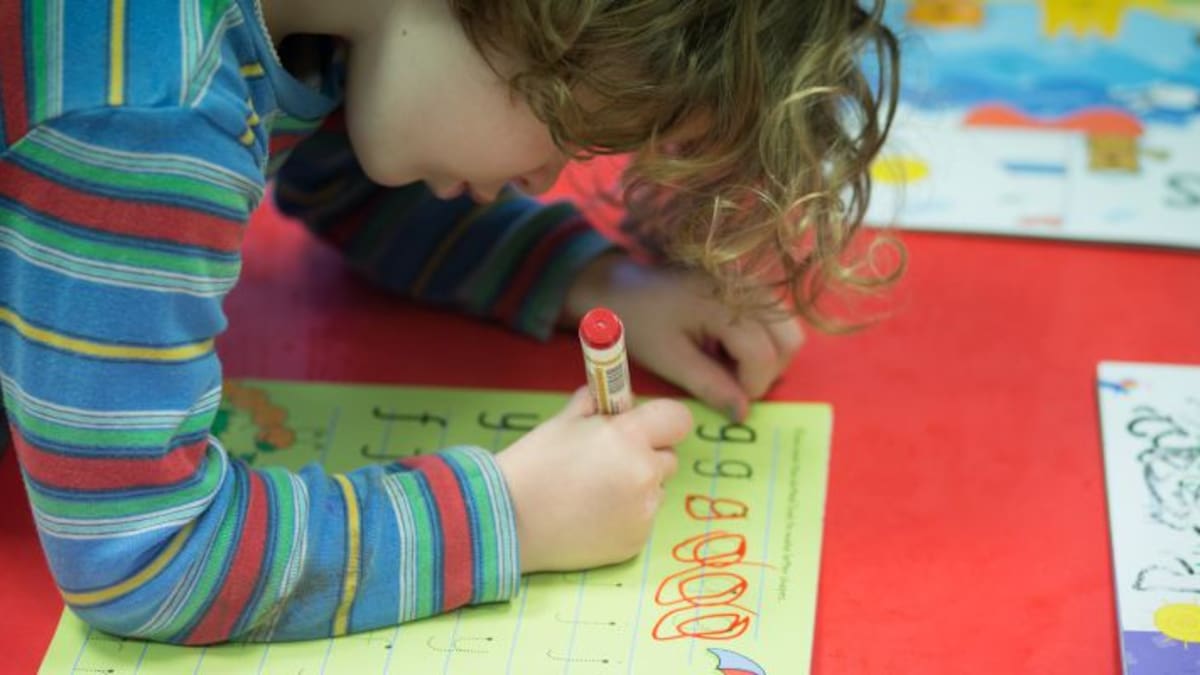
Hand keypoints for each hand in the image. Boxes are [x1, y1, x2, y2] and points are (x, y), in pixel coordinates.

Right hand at [495, 387, 691, 572]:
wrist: (508, 519)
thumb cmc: (533, 464)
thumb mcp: (565, 420)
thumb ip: (599, 404)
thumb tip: (618, 398)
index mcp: (629, 437)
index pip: (678, 419)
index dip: (662, 421)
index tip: (646, 427)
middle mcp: (644, 474)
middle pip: (668, 457)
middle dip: (645, 455)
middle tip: (608, 461)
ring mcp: (643, 512)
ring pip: (655, 490)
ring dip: (637, 487)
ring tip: (594, 493)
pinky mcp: (636, 542)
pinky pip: (642, 519)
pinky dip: (625, 516)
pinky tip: (591, 516)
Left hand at [564, 252, 802, 420]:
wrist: (621, 285)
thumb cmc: (639, 321)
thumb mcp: (670, 360)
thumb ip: (710, 386)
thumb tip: (743, 414)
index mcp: (724, 304)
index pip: (763, 355)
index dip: (751, 386)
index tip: (726, 399)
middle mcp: (748, 287)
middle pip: (789, 340)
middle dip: (767, 372)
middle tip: (731, 384)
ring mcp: (752, 282)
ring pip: (788, 329)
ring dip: (767, 356)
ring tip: (727, 365)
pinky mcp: (750, 284)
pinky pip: (775, 319)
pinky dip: (762, 340)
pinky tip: (727, 347)